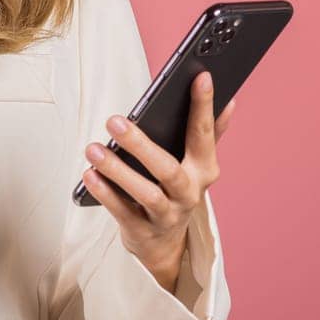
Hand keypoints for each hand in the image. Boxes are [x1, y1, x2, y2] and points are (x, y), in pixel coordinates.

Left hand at [80, 71, 236, 292]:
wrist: (166, 243)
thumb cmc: (176, 188)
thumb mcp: (197, 163)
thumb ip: (211, 133)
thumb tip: (230, 100)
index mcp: (204, 169)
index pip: (204, 135)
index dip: (204, 106)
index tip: (200, 76)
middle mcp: (189, 193)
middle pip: (168, 169)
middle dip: (141, 145)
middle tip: (114, 121)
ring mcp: (166, 214)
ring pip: (146, 193)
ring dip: (117, 171)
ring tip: (93, 149)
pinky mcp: (142, 230)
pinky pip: (122, 211)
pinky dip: (106, 193)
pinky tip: (89, 174)